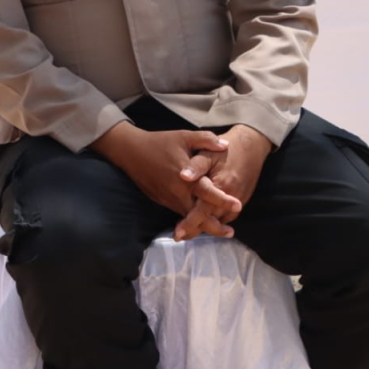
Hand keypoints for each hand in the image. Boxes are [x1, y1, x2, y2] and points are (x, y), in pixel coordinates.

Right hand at [92, 122, 241, 217]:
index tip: (238, 205)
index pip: (208, 192)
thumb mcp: (183, 136)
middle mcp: (177, 192)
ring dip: (203, 225)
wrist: (130, 151)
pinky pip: (179, 213)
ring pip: (187, 217)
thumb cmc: (159, 143)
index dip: (223, 200)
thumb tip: (226, 145)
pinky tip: (199, 220)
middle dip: (215, 226)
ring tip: (220, 229)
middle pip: (198, 215)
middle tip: (231, 232)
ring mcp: (168, 198)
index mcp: (185, 177)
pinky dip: (190, 219)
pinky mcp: (162, 200)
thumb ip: (206, 140)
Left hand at [173, 124, 270, 239]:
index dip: (190, 223)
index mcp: (222, 186)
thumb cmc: (226, 149)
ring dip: (205, 227)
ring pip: (219, 221)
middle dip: (194, 229)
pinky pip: (227, 216)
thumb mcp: (208, 153)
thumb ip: (196, 166)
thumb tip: (182, 176)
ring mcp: (238, 201)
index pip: (204, 211)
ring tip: (187, 232)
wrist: (251, 146)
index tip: (178, 233)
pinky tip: (203, 222)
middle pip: (211, 220)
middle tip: (178, 236)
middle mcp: (232, 198)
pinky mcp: (241, 200)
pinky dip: (215, 221)